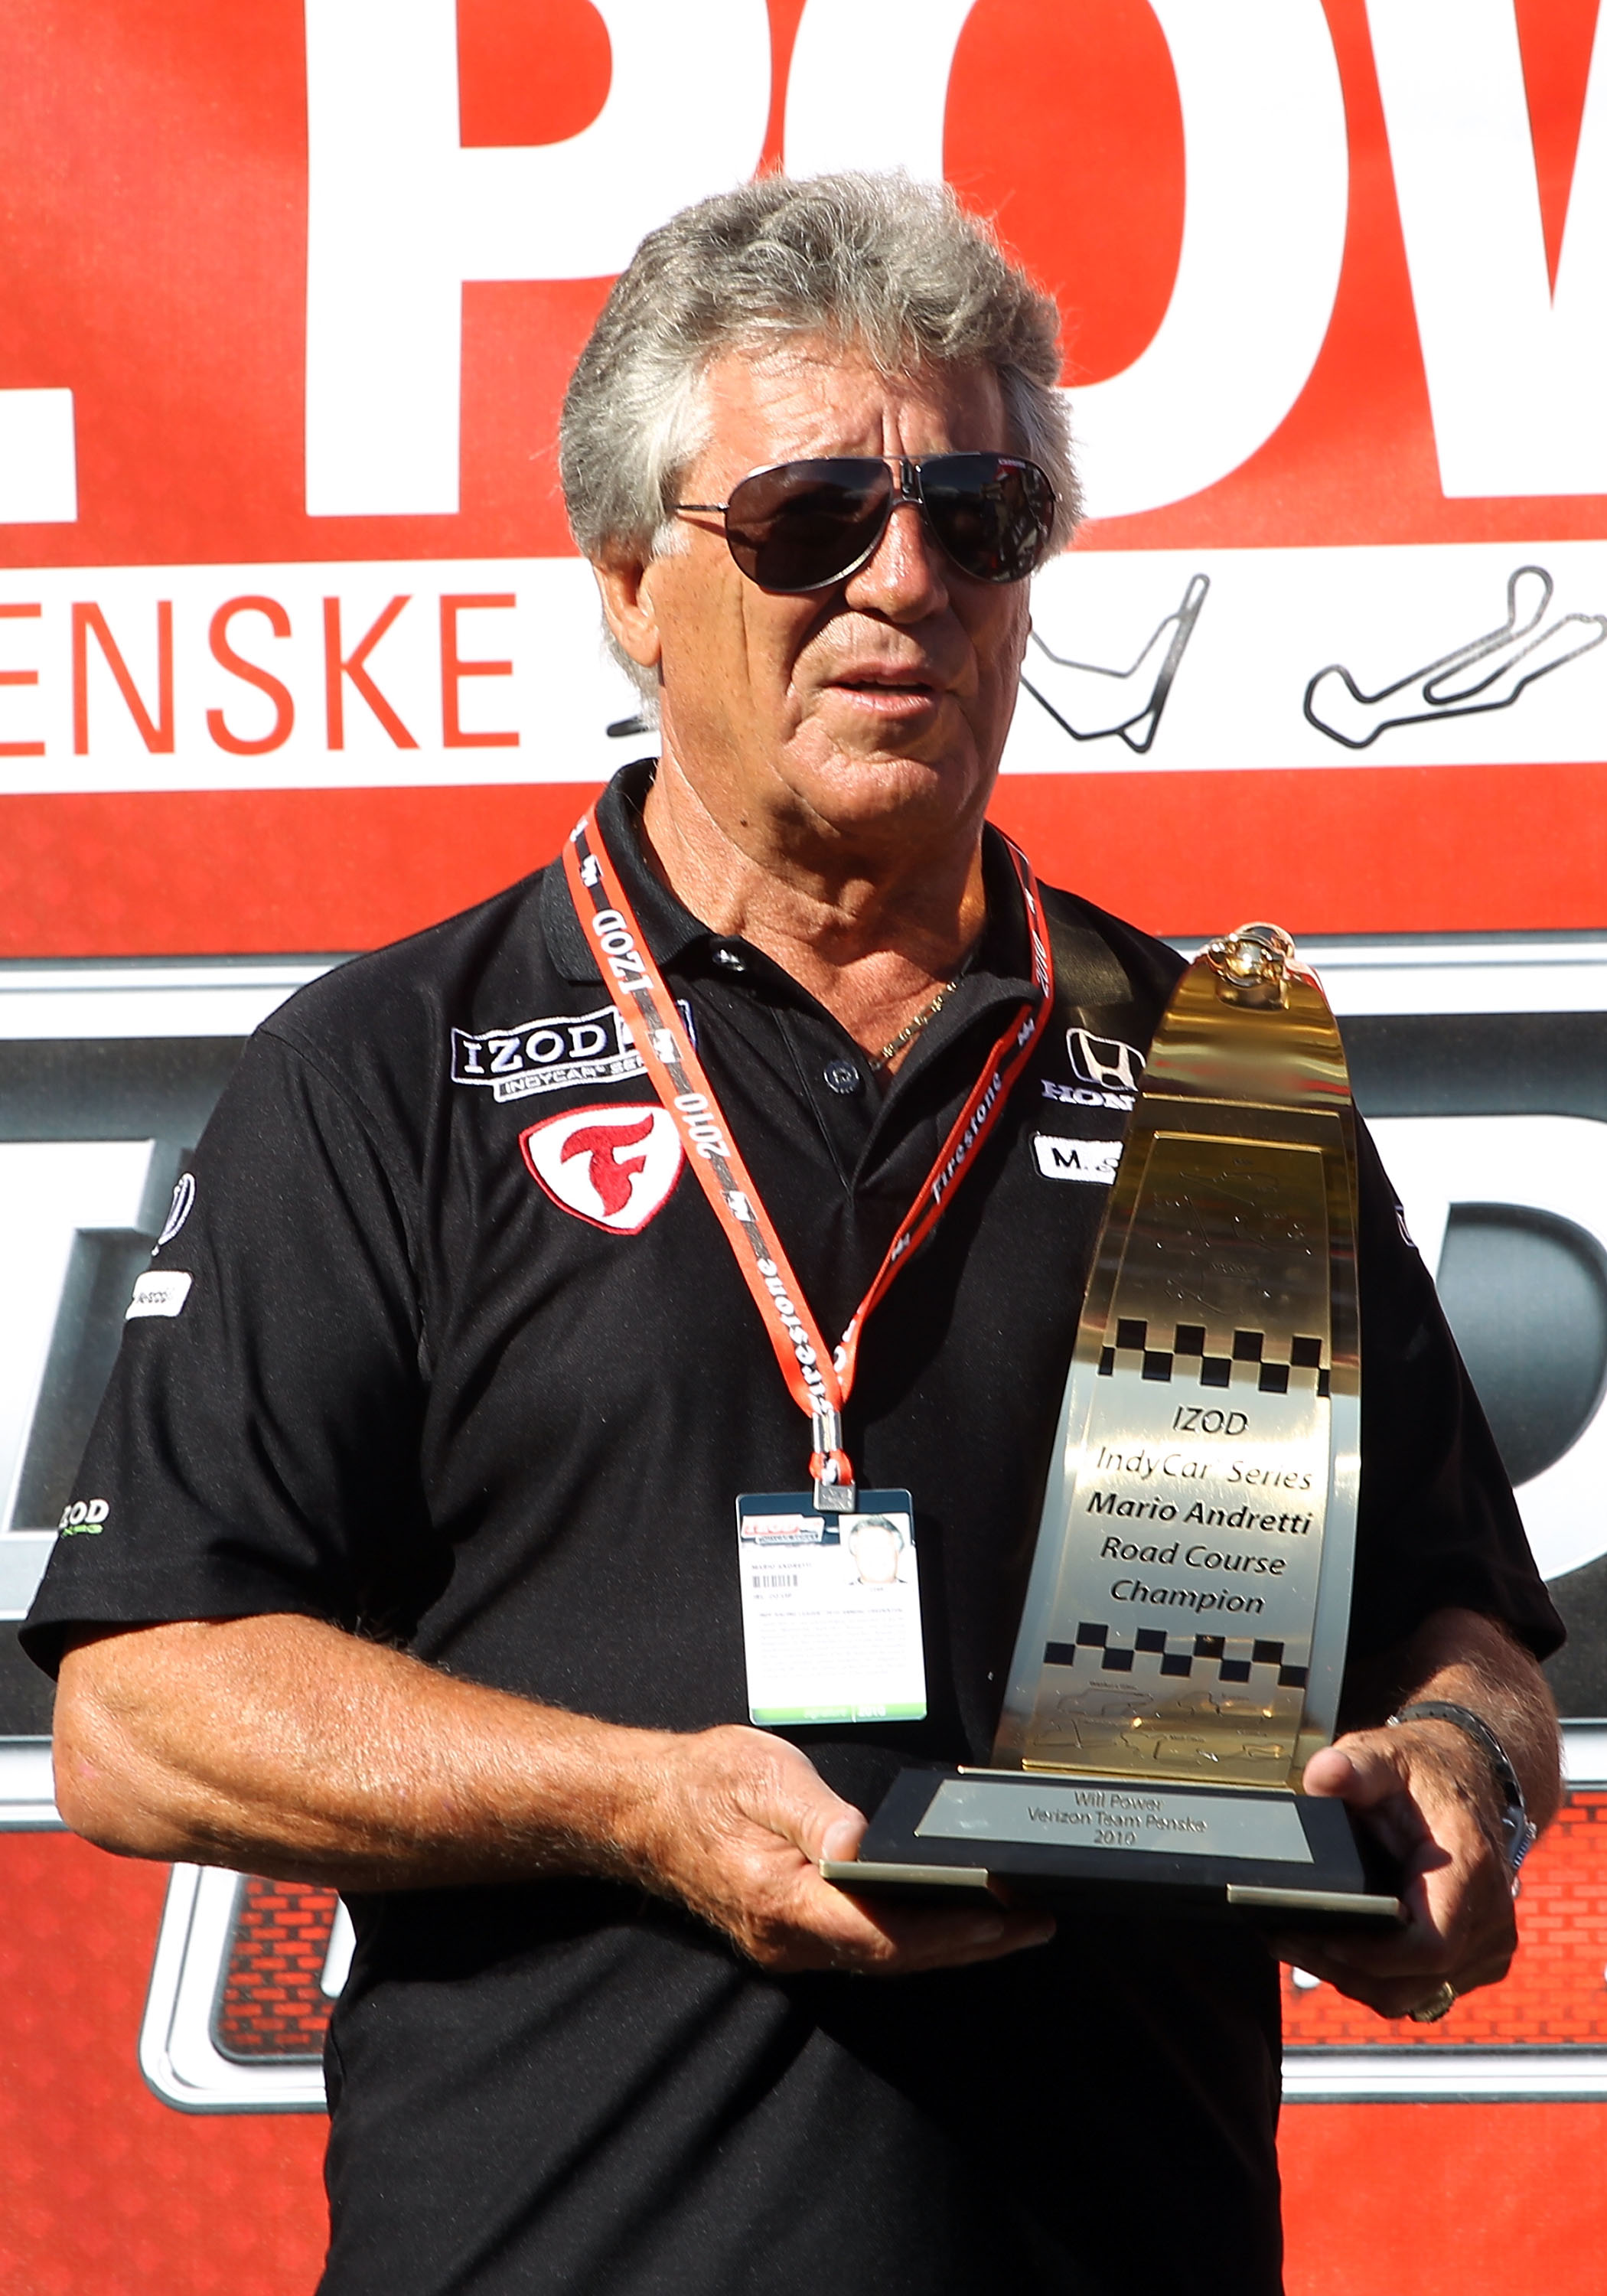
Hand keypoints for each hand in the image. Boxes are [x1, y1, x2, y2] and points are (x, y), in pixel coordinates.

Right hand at [629, 1724, 1055, 1976]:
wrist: (643, 1809)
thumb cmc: (703, 1784)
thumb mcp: (762, 1775)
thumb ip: (818, 1815)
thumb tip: (864, 1846)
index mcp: (780, 1898)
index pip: (879, 1932)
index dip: (946, 1932)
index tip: (1002, 1919)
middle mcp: (787, 1937)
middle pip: (894, 1956)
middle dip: (969, 1945)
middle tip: (1035, 1925)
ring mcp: (788, 1945)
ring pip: (883, 1959)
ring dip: (949, 1947)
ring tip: (1013, 1927)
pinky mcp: (792, 1936)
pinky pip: (864, 1949)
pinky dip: (915, 1939)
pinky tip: (949, 1923)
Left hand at [1273, 1721, 1517, 2018]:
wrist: (1468, 1779)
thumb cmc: (1424, 1773)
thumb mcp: (1386, 1755)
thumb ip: (1354, 1766)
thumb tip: (1323, 1775)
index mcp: (1470, 1869)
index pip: (1428, 1946)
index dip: (1368, 1955)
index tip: (1315, 1935)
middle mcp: (1490, 1916)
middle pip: (1411, 1981)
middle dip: (1341, 1968)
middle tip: (1284, 1939)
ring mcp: (1488, 1944)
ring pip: (1412, 1994)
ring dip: (1353, 1978)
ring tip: (1300, 1943)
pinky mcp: (1478, 1959)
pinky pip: (1422, 1990)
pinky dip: (1377, 1977)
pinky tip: (1340, 1947)